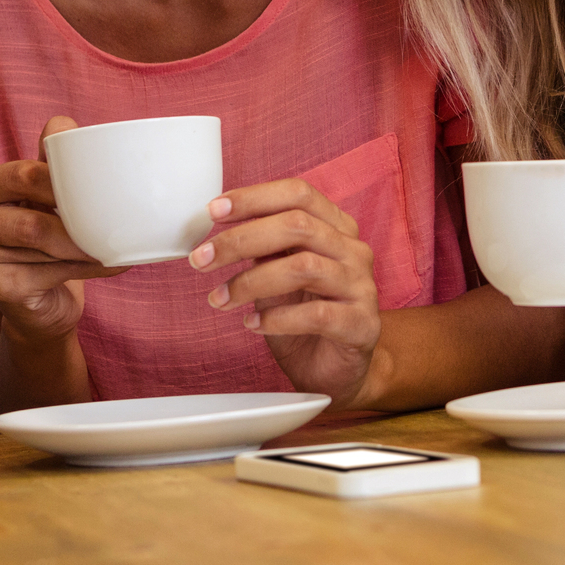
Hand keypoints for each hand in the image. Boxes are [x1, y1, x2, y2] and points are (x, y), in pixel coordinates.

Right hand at [0, 116, 121, 343]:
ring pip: (41, 244)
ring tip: (116, 241)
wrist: (38, 302)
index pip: (23, 175)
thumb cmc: (42, 236)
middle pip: (30, 218)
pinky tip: (109, 264)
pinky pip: (49, 274)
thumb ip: (51, 160)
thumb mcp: (43, 194)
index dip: (64, 180)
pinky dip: (87, 267)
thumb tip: (64, 125)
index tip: (100, 185)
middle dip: (77, 220)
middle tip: (114, 219)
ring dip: (85, 245)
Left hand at [189, 178, 380, 409]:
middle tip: (202, 259)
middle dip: (241, 239)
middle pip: (297, 225)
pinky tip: (253, 324)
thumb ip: (262, 247)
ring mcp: (362, 286)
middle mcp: (353, 250)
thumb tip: (217, 230)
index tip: (213, 211)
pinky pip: (317, 315)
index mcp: (336, 227)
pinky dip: (276, 319)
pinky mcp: (362, 324)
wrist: (337, 370)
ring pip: (303, 267)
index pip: (298, 194)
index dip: (254, 198)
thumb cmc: (304, 316)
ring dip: (251, 282)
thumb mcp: (278, 273)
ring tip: (220, 299)